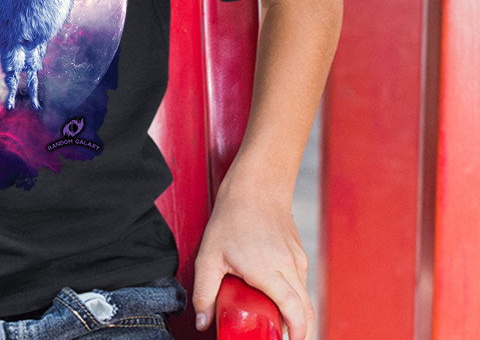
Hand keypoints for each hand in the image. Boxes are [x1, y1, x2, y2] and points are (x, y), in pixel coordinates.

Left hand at [193, 178, 312, 339]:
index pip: (294, 311)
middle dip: (298, 330)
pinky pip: (301, 282)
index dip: (296, 333)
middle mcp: (289, 267)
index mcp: (268, 270)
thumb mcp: (209, 254)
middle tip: (277, 334)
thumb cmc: (233, 216)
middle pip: (306, 310)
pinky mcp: (299, 253)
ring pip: (304, 297)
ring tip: (272, 316)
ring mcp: (297, 259)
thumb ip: (204, 290)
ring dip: (295, 313)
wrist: (256, 184)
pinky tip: (273, 292)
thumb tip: (203, 322)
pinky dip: (294, 295)